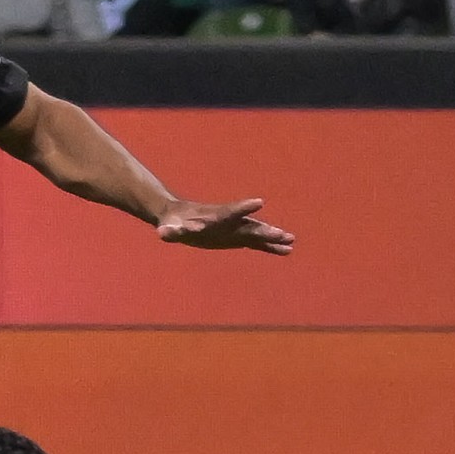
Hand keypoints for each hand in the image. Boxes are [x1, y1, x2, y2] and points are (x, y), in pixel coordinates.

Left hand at [154, 195, 293, 253]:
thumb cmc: (171, 222)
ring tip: (291, 242)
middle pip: (249, 225)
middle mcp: (228, 221)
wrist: (177, 217)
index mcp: (214, 216)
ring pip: (256, 232)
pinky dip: (269, 246)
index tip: (258, 202)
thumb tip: (163, 233)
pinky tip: (285, 251)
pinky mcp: (235, 237)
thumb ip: (169, 231)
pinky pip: (255, 242)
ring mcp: (234, 228)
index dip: (243, 207)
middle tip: (282, 234)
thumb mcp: (167, 228)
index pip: (230, 212)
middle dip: (265, 230)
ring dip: (272, 238)